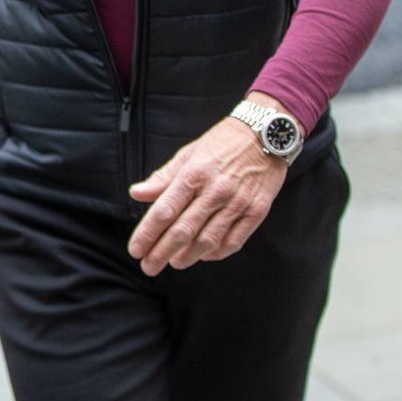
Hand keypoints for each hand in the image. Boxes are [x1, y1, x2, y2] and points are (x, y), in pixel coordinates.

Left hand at [127, 97, 290, 275]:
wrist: (266, 133)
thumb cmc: (221, 144)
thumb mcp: (188, 154)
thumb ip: (162, 178)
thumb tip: (136, 194)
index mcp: (193, 175)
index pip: (164, 211)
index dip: (147, 234)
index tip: (135, 250)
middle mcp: (215, 191)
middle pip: (183, 230)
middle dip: (161, 253)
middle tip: (148, 267)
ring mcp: (238, 203)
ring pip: (208, 240)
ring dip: (188, 256)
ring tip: (174, 263)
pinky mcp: (257, 211)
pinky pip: (234, 241)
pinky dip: (217, 253)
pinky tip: (204, 255)